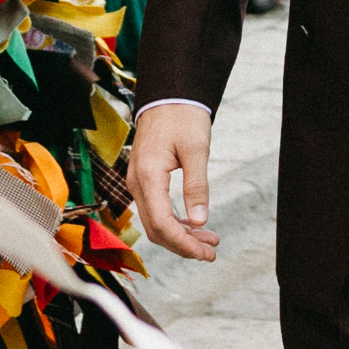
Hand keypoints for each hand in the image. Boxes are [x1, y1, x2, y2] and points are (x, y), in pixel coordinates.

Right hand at [129, 97, 216, 261]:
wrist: (168, 96)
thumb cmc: (182, 117)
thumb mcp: (197, 149)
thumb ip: (197, 186)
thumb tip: (201, 220)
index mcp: (148, 176)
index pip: (161, 224)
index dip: (183, 244)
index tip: (205, 253)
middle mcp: (137, 183)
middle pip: (156, 229)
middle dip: (183, 245)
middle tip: (210, 252)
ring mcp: (138, 183)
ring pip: (156, 222)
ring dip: (180, 235)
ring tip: (209, 241)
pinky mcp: (144, 180)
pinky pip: (156, 210)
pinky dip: (174, 221)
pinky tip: (194, 225)